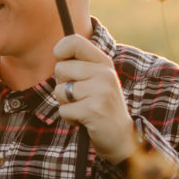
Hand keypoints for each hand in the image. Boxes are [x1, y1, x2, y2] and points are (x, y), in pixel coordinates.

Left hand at [50, 34, 140, 163]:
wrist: (121, 137)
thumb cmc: (101, 105)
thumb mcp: (96, 79)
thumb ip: (80, 64)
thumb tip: (56, 50)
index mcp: (104, 62)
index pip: (74, 41)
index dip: (60, 50)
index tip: (61, 60)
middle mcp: (104, 73)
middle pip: (60, 68)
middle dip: (63, 85)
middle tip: (79, 96)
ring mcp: (100, 91)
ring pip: (59, 90)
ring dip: (65, 104)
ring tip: (82, 108)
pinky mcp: (93, 110)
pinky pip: (63, 110)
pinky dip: (69, 118)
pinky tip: (83, 120)